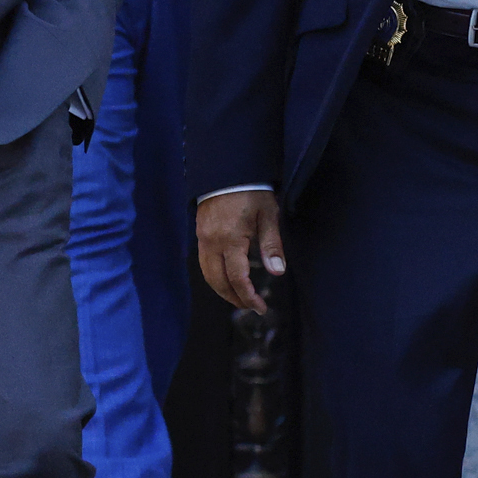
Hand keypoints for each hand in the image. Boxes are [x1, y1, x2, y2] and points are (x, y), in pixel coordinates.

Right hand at [197, 190, 286, 311]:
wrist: (227, 170)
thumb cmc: (252, 191)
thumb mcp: (268, 215)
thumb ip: (272, 245)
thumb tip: (277, 271)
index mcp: (231, 239)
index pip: (237, 278)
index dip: (248, 296)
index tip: (260, 307)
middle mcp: (212, 243)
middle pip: (218, 281)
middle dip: (234, 298)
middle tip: (250, 307)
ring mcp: (203, 239)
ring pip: (207, 275)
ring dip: (222, 290)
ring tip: (238, 298)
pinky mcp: (199, 234)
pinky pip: (203, 263)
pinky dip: (214, 277)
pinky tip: (225, 279)